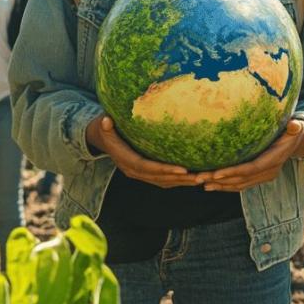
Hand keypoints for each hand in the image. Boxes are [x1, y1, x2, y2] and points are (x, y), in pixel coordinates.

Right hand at [86, 116, 200, 188]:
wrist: (102, 139)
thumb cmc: (106, 129)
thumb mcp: (103, 126)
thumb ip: (105, 125)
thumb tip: (105, 120)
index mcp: (126, 161)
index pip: (148, 167)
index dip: (165, 169)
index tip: (183, 169)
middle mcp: (133, 171)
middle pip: (159, 178)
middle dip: (180, 179)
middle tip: (200, 177)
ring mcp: (139, 174)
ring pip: (163, 182)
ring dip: (182, 182)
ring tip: (202, 179)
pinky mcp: (145, 174)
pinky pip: (162, 180)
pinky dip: (177, 181)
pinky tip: (191, 178)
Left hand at [196, 119, 303, 192]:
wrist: (299, 142)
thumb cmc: (294, 131)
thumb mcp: (296, 128)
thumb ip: (294, 128)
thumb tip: (294, 125)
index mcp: (273, 161)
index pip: (250, 169)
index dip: (233, 172)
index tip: (215, 174)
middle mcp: (268, 172)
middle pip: (240, 179)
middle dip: (219, 180)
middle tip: (198, 178)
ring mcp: (263, 177)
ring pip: (238, 184)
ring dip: (219, 185)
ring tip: (201, 183)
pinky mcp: (259, 177)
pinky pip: (240, 184)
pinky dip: (226, 185)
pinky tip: (211, 184)